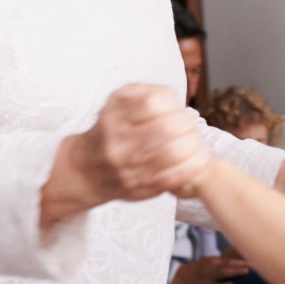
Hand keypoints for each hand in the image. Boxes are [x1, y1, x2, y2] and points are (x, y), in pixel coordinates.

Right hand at [42, 84, 209, 226]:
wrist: (85, 171)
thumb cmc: (110, 132)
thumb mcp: (116, 105)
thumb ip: (142, 94)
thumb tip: (169, 96)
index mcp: (113, 117)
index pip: (152, 103)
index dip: (173, 105)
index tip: (178, 109)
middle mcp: (117, 144)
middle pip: (166, 128)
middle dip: (187, 124)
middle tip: (190, 125)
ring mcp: (127, 169)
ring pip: (173, 154)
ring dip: (193, 144)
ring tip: (196, 140)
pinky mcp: (139, 189)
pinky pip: (173, 177)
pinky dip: (192, 165)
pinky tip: (199, 157)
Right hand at [168, 256, 249, 283]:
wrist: (179, 278)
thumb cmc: (196, 270)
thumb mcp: (207, 262)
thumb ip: (220, 262)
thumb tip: (235, 262)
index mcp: (212, 261)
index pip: (230, 259)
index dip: (241, 259)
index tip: (252, 259)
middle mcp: (211, 268)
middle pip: (229, 265)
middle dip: (241, 264)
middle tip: (254, 264)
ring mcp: (208, 278)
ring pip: (224, 274)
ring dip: (235, 272)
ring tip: (246, 271)